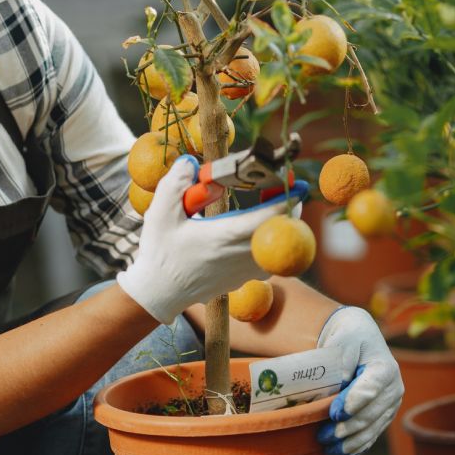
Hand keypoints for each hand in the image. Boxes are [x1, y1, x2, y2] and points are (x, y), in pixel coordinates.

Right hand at [118, 155, 309, 323]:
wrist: (160, 292)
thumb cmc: (160, 253)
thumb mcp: (160, 214)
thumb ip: (175, 184)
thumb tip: (190, 162)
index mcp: (225, 236)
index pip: (269, 218)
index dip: (286, 199)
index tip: (295, 182)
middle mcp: (241, 255)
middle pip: (282, 230)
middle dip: (288, 207)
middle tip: (284, 187)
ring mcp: (246, 271)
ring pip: (278, 245)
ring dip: (280, 224)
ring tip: (271, 204)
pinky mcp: (244, 279)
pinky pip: (269, 258)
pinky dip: (270, 241)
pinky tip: (256, 229)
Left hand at [316, 306, 403, 454]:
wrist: (360, 337)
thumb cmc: (348, 338)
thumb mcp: (343, 340)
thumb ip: (341, 360)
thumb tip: (338, 384)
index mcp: (385, 368)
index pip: (371, 388)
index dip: (353, 403)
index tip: (335, 414)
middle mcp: (393, 388)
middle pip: (370, 414)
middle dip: (346, 428)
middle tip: (322, 436)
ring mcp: (390, 404)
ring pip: (371, 428)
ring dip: (349, 441)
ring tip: (327, 448)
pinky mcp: (384, 414)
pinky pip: (372, 434)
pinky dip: (357, 446)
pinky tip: (340, 454)